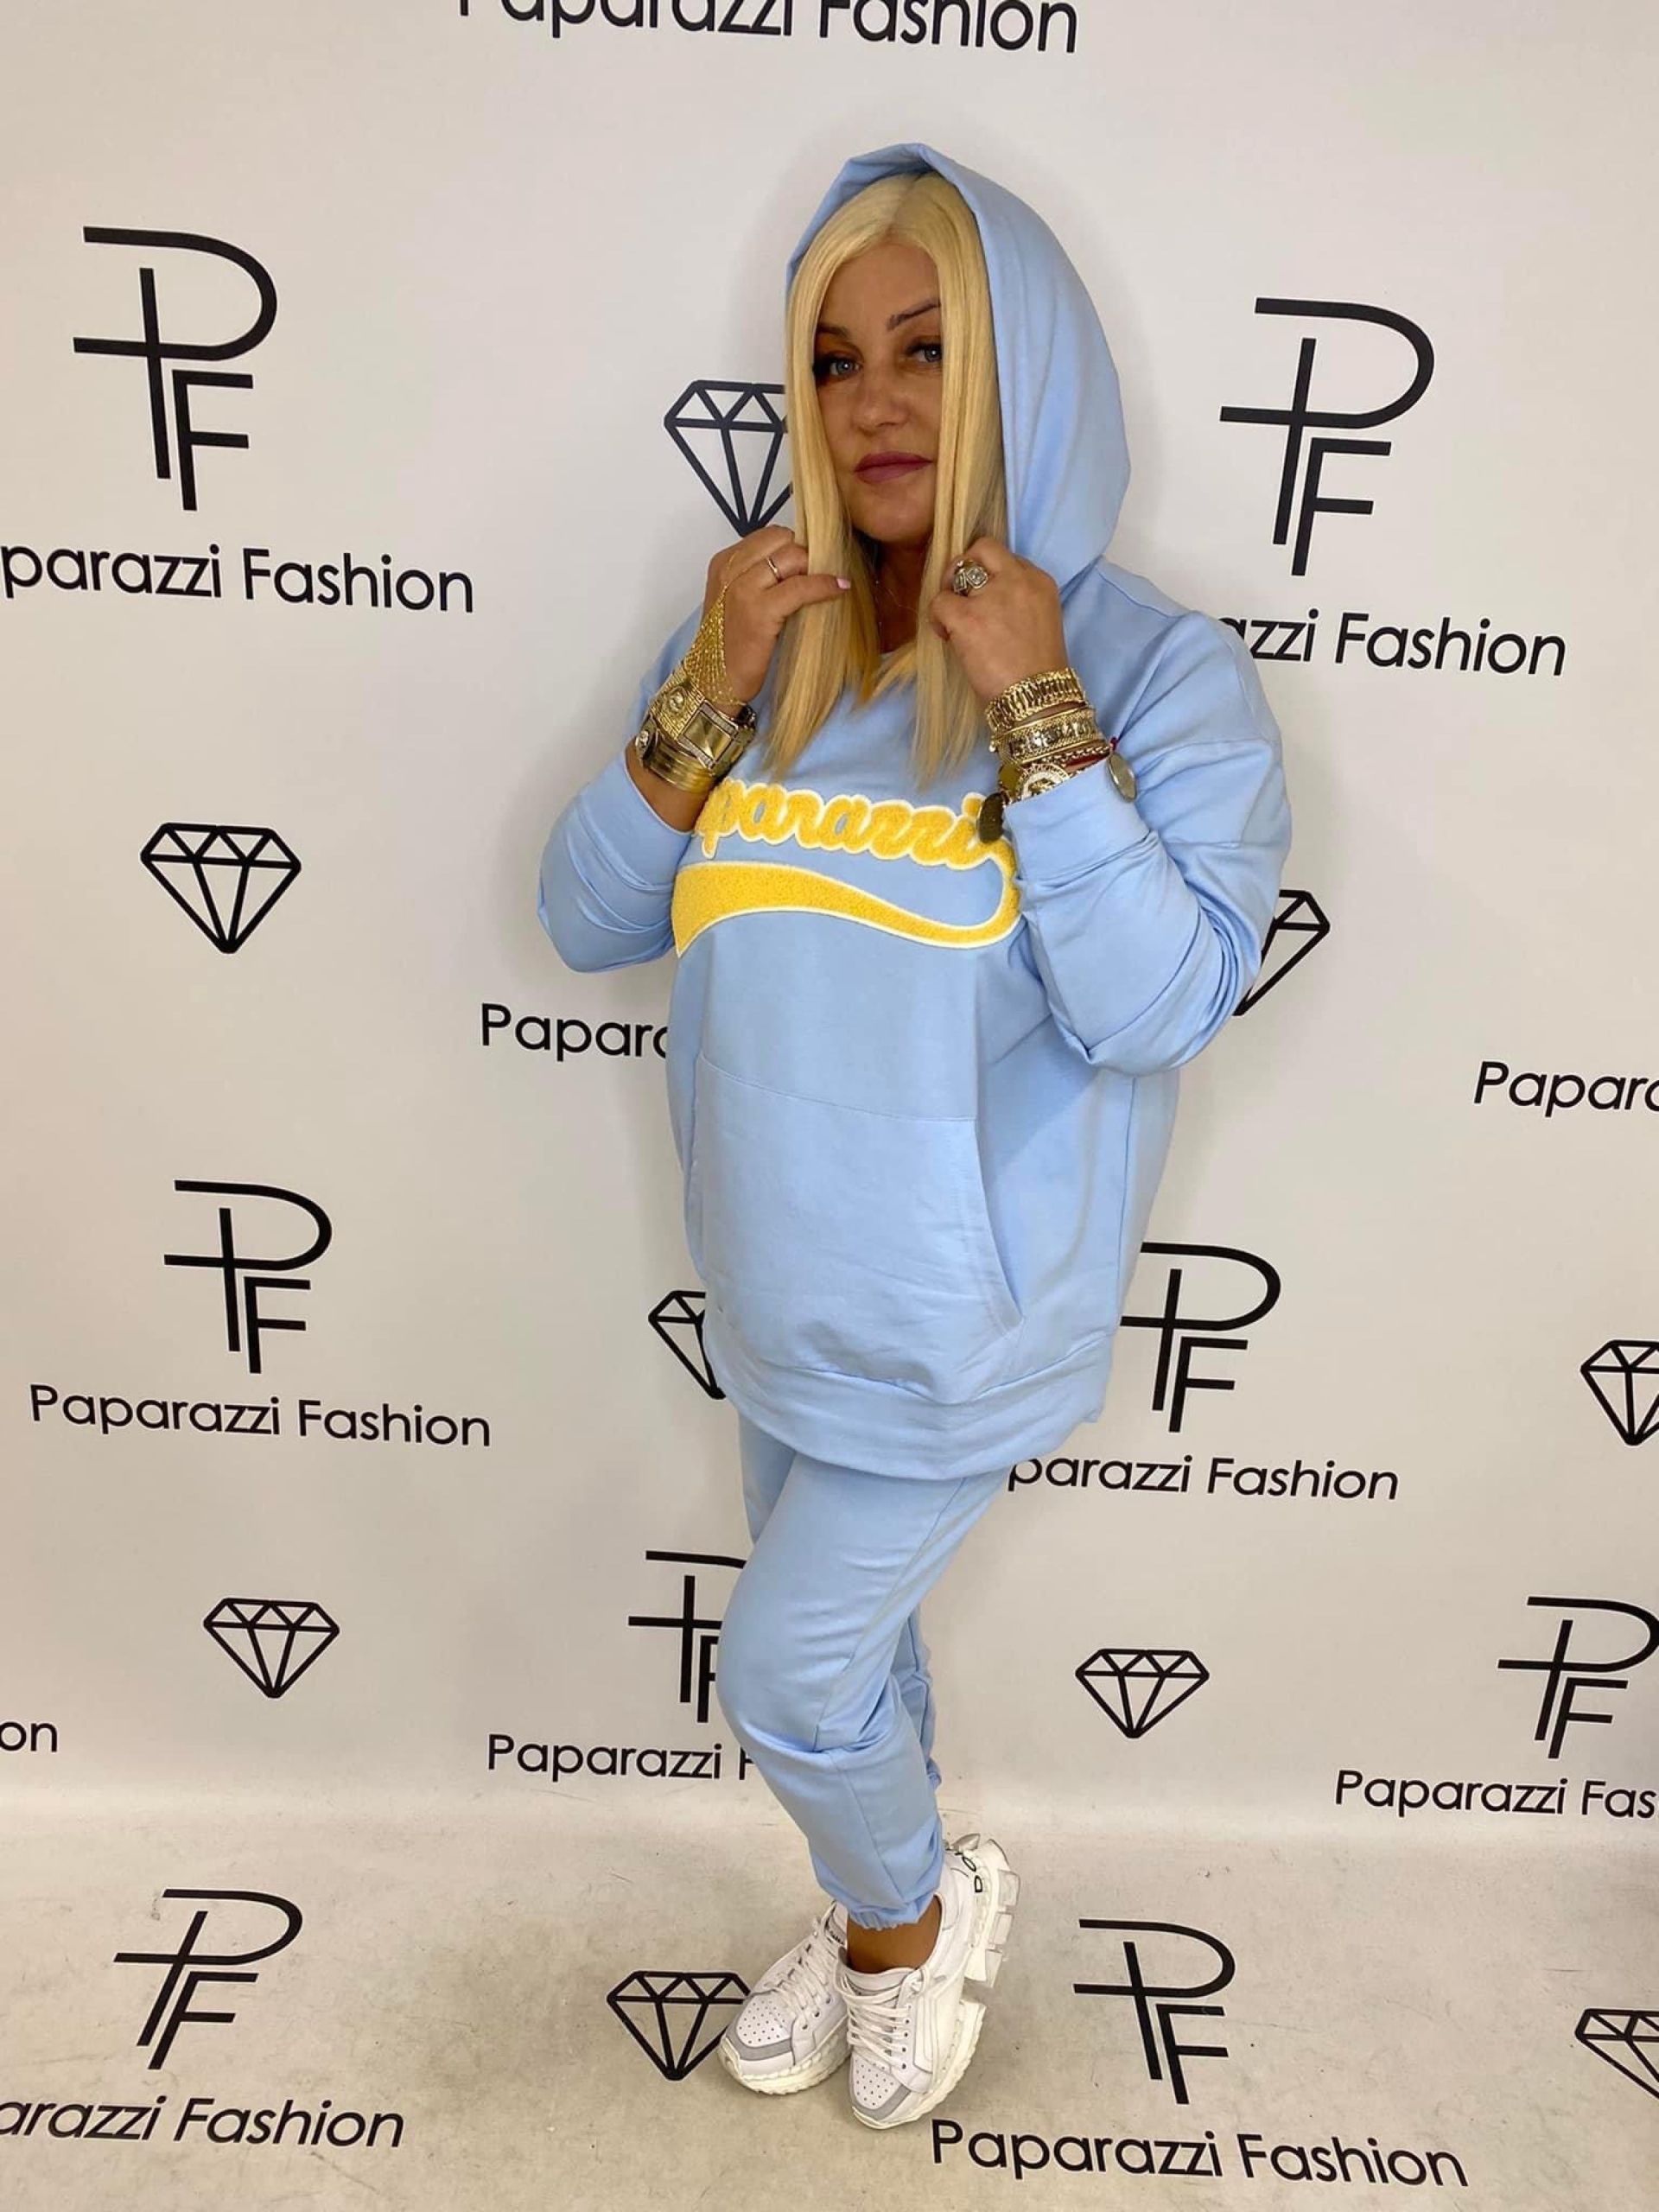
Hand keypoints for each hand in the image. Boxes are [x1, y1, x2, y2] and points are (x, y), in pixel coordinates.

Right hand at [701, 527, 848, 703]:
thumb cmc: (731, 644)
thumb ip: (760, 576)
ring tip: (826, 584)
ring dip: (815, 568)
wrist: (714, 680)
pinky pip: (801, 587)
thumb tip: (803, 562)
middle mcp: (729, 568)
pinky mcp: (759, 611)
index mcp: (723, 562)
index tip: (805, 566)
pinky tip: (839, 589)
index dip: (792, 547)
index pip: (769, 535)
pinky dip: (824, 585)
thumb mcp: (738, 599)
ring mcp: (742, 588)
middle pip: (783, 540)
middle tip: (815, 577)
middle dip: (804, 555)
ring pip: (793, 556)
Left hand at [926, 535, 1068, 707]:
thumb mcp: (1040, 623)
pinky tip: (946, 636)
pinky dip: (937, 618)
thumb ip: (1018, 603)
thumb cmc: (1038, 673)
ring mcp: (991, 596)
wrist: (1037, 699)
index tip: (986, 599)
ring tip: (952, 616)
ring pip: (959, 567)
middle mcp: (1017, 580)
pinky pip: (939, 601)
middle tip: (960, 593)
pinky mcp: (967, 617)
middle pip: (983, 547)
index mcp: (1039, 581)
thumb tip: (985, 603)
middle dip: (966, 565)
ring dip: (950, 589)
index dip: (991, 575)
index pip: (1007, 558)